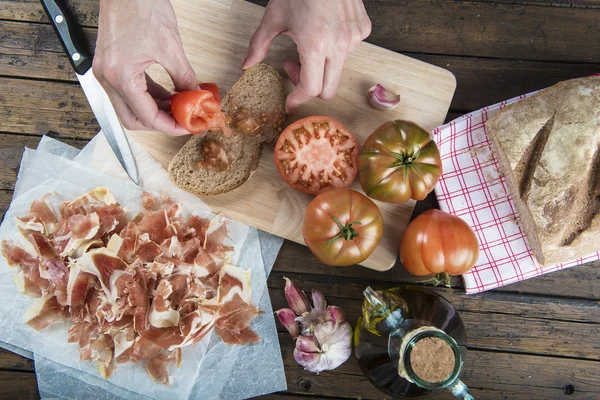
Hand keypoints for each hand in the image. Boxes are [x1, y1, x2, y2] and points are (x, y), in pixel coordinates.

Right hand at [94, 0, 196, 135]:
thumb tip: (195, 96)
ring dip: (153, 111)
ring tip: (179, 109)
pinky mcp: (110, 65)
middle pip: (132, 119)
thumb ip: (184, 77)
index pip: (146, 116)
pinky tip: (167, 96)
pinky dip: (148, 97)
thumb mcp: (171, 47)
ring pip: (129, 107)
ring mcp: (106, 72)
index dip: (170, 126)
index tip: (188, 126)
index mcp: (120, 76)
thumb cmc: (141, 6)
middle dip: (159, 124)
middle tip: (182, 122)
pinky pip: (128, 91)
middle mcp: (108, 78)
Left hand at [243, 0, 370, 111]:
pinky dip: (336, 50)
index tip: (290, 102)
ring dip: (322, 67)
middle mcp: (339, 44)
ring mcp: (354, 37)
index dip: (298, 99)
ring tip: (308, 45)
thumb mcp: (273, 17)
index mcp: (315, 44)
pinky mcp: (363, 29)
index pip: (311, 88)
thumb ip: (259, 45)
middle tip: (295, 70)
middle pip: (328, 89)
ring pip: (338, 70)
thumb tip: (246, 65)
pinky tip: (324, 33)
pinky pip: (350, 51)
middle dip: (310, 87)